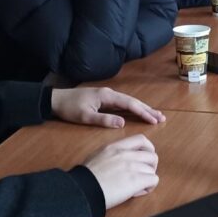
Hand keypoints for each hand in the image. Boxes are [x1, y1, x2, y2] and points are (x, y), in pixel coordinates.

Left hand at [51, 86, 166, 128]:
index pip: (129, 104)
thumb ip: (104, 120)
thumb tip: (123, 123)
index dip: (143, 112)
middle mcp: (110, 93)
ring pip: (129, 102)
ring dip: (142, 108)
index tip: (155, 120)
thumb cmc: (69, 108)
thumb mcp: (85, 117)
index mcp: (107, 96)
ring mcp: (107, 95)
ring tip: (155, 116)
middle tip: (161, 118)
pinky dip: (133, 108)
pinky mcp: (104, 99)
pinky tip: (138, 113)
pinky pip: (122, 104)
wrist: (55, 100)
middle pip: (132, 101)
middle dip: (147, 109)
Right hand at [82, 134, 158, 208]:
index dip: (148, 149)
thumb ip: (111, 154)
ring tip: (136, 186)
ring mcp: (132, 166)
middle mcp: (126, 154)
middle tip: (142, 175)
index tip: (145, 157)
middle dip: (150, 167)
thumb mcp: (98, 156)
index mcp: (116, 147)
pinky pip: (153, 180)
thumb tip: (119, 161)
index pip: (141, 139)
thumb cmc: (86, 177)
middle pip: (152, 156)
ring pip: (152, 170)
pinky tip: (137, 192)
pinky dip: (148, 187)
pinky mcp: (136, 180)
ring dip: (147, 179)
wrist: (84, 189)